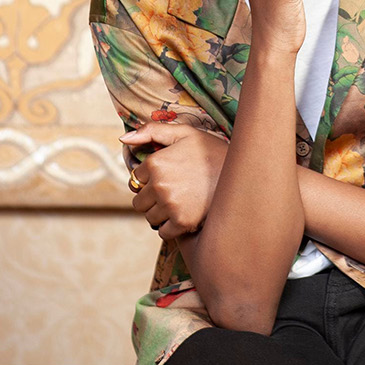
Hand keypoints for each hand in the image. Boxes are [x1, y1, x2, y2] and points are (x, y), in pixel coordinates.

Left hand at [122, 122, 227, 240]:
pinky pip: (163, 232)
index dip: (149, 178)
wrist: (241, 172)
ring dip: (160, 213)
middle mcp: (159, 185)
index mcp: (155, 163)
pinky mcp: (182, 223)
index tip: (165, 176)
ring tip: (179, 202)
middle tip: (171, 191)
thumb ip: (152, 131)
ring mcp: (170, 205)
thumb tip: (123, 139)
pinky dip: (170, 227)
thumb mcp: (184, 133)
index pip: (136, 178)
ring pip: (150, 217)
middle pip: (139, 201)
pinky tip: (183, 215)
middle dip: (151, 197)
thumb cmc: (211, 151)